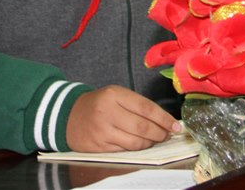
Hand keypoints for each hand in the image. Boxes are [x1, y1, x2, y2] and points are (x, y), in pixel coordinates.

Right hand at [66, 85, 181, 151]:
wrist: (70, 116)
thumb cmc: (100, 103)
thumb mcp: (116, 95)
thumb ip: (137, 104)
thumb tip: (164, 119)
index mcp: (114, 94)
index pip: (146, 108)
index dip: (163, 118)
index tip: (175, 125)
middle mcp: (107, 112)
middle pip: (142, 127)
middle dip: (160, 133)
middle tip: (167, 134)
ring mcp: (102, 131)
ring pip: (135, 142)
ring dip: (150, 143)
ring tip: (156, 139)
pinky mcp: (99, 147)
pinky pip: (125, 150)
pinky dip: (136, 149)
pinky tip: (141, 144)